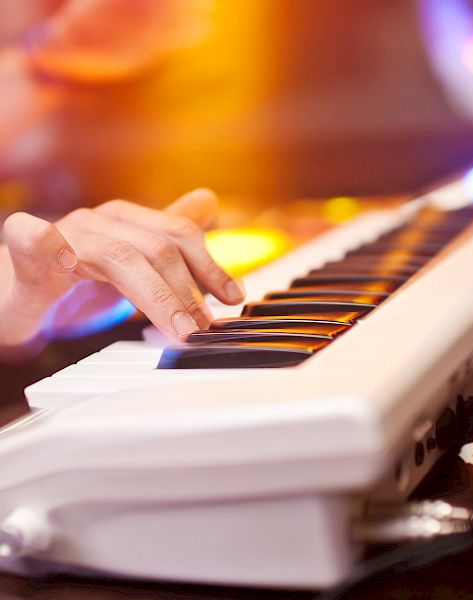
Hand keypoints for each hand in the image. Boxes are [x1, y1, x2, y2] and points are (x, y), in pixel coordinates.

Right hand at [0, 188, 244, 354]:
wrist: (17, 293)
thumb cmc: (75, 281)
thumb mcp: (133, 265)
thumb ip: (169, 238)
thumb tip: (209, 201)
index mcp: (126, 222)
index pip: (178, 234)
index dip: (210, 266)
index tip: (233, 298)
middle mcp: (100, 221)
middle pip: (157, 247)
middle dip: (187, 292)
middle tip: (203, 328)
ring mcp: (64, 234)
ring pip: (118, 254)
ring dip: (155, 295)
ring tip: (178, 328)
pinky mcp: (25, 254)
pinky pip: (32, 236)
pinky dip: (48, 243)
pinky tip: (66, 261)